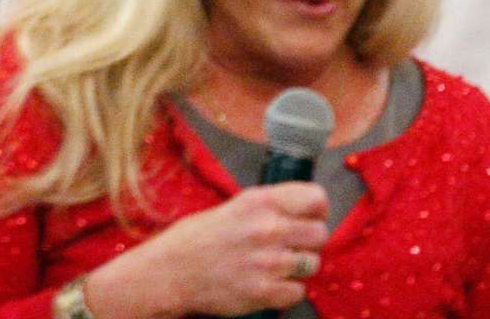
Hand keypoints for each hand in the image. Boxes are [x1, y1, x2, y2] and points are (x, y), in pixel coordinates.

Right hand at [80, 184, 328, 318]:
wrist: (169, 273)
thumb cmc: (195, 239)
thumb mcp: (231, 209)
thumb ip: (265, 209)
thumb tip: (299, 212)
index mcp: (258, 202)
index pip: (315, 198)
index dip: (316, 209)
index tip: (310, 216)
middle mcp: (268, 229)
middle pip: (320, 234)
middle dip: (308, 241)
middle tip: (290, 246)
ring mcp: (269, 263)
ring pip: (312, 263)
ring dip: (298, 266)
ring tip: (274, 266)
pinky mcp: (266, 292)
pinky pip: (298, 291)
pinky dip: (286, 290)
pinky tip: (266, 283)